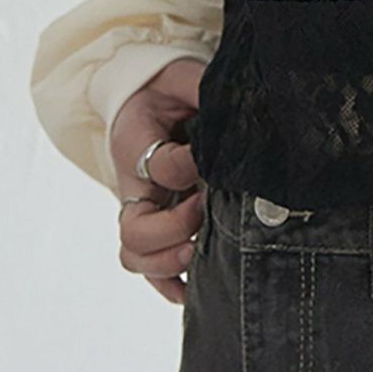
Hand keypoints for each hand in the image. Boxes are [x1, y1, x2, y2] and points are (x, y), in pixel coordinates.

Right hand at [110, 57, 207, 305]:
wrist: (147, 97)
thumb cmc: (169, 88)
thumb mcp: (183, 78)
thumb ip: (203, 91)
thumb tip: (236, 115)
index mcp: (138, 145)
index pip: (162, 166)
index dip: (188, 166)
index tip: (214, 158)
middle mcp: (136, 186)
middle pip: (136, 229)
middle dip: (174, 228)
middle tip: (205, 209)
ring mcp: (144, 211)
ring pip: (137, 256)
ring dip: (168, 262)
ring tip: (201, 252)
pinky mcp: (155, 225)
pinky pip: (151, 267)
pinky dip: (169, 284)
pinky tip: (194, 293)